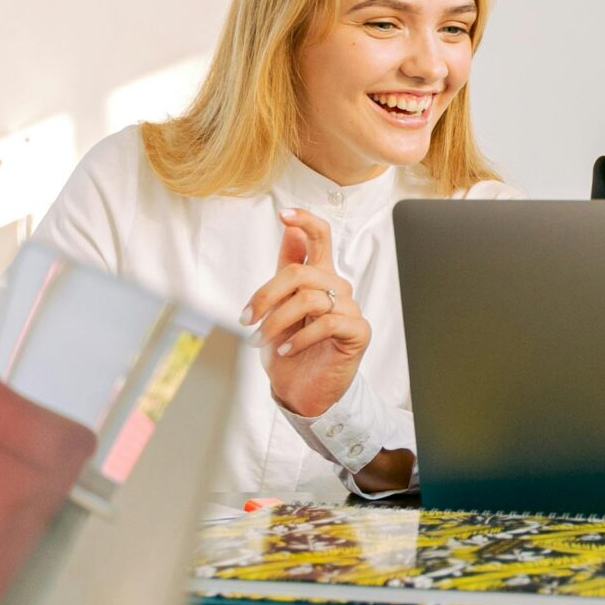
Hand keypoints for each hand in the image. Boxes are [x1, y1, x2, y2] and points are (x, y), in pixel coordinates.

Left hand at [244, 208, 369, 418]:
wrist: (300, 391)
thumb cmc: (289, 349)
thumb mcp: (277, 308)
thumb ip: (286, 269)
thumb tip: (289, 231)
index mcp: (319, 277)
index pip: (320, 237)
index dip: (305, 220)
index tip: (282, 213)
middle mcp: (336, 288)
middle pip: (301, 273)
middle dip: (266, 296)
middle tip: (247, 321)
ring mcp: (349, 309)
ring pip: (310, 298)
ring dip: (277, 322)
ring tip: (261, 341)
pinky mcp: (357, 332)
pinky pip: (328, 323)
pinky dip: (300, 337)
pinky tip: (287, 350)